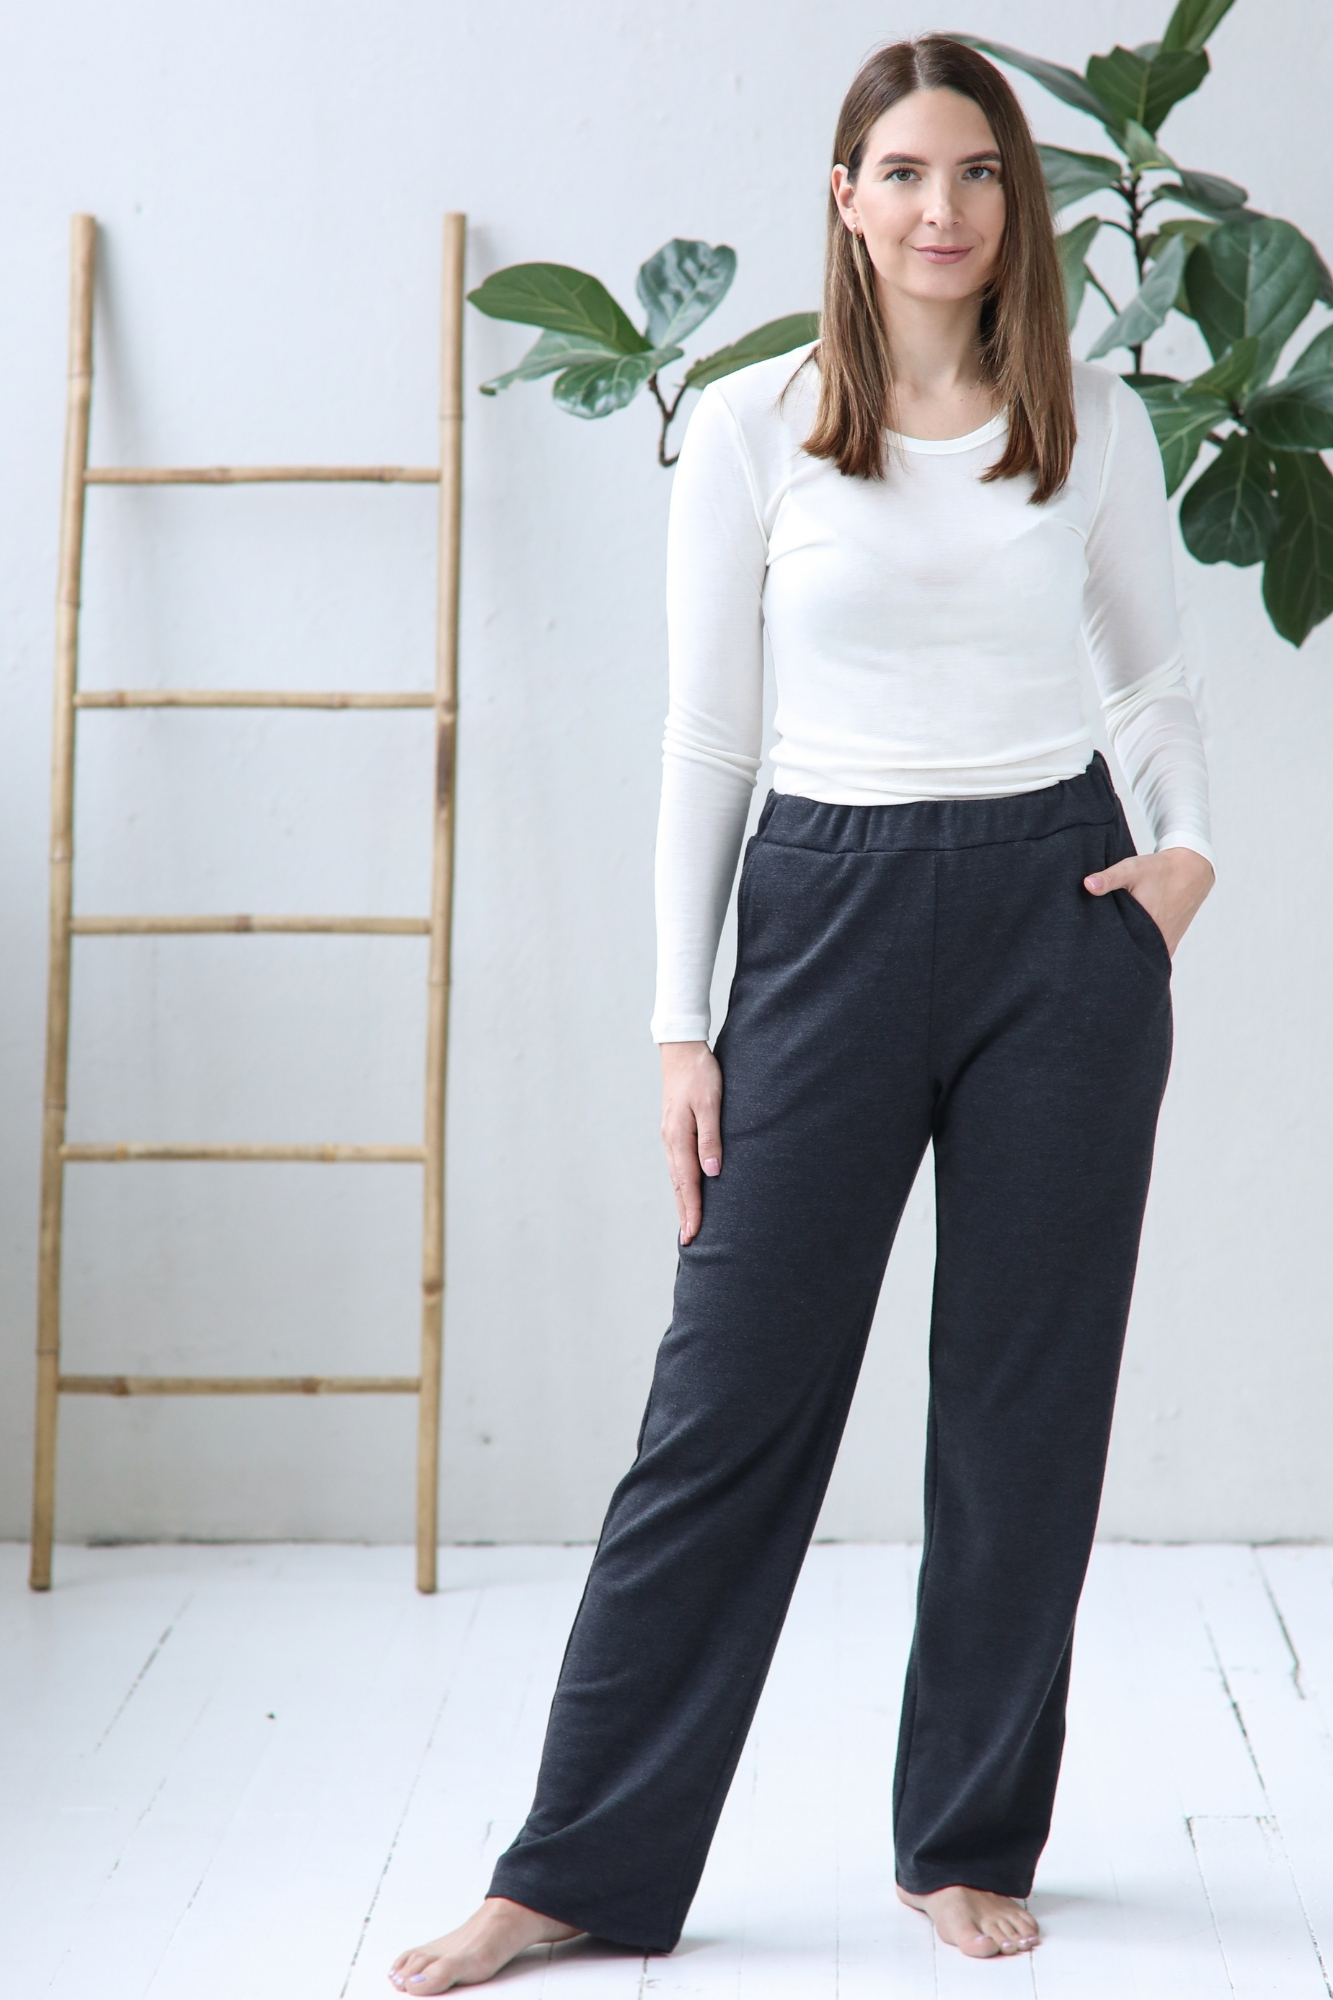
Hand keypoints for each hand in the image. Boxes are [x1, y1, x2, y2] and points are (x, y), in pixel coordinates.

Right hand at [660, 1040, 722, 1245]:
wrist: (681, 1048)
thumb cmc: (700, 1074)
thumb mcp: (710, 1104)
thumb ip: (711, 1138)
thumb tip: (712, 1172)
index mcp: (678, 1137)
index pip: (687, 1183)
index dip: (693, 1210)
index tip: (694, 1235)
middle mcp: (671, 1140)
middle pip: (678, 1185)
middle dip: (685, 1213)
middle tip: (690, 1241)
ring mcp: (670, 1135)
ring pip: (676, 1176)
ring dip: (682, 1200)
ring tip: (688, 1222)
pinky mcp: (674, 1129)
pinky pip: (677, 1164)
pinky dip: (681, 1183)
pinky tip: (686, 1188)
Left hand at [1083, 846, 1214, 956]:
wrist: (1192, 871)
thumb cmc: (1160, 870)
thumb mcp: (1132, 869)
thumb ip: (1109, 878)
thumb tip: (1087, 885)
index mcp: (1145, 924)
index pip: (1117, 946)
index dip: (1102, 948)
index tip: (1090, 946)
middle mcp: (1157, 939)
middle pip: (1128, 955)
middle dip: (1113, 954)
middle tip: (1097, 949)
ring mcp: (1165, 945)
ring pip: (1141, 957)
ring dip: (1128, 954)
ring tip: (1111, 949)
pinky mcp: (1169, 944)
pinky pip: (1152, 955)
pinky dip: (1141, 952)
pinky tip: (1129, 945)